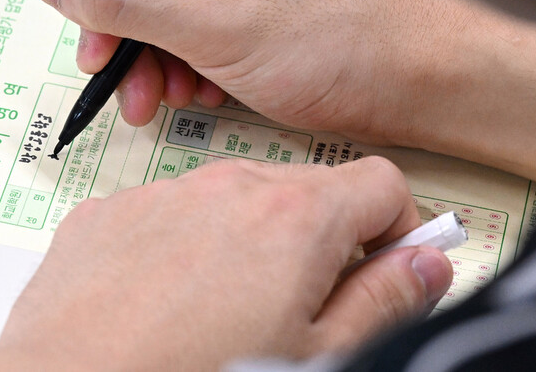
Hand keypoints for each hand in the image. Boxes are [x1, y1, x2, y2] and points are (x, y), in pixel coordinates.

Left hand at [0, 157, 452, 370]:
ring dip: (250, 240)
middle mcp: (229, 185)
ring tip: (225, 313)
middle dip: (323, 239)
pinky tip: (167, 304)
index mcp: (294, 217)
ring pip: (237, 198)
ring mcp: (163, 193)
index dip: (398, 229)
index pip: (383, 182)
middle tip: (304, 308)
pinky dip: (184, 244)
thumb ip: (385, 302)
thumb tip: (426, 265)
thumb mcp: (317, 359)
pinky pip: (171, 211)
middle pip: (309, 188)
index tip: (387, 268)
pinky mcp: (109, 212)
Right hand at [31, 0, 535, 185]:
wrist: (426, 82)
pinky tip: (203, 88)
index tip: (105, 53)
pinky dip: (187, 55)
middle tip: (133, 88)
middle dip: (128, 32)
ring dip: (155, 52)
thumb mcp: (219, 21)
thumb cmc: (347, 41)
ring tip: (173, 97)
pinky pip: (192, 10)